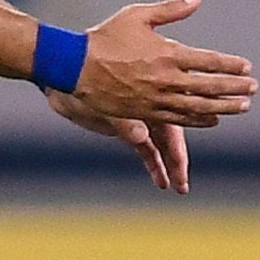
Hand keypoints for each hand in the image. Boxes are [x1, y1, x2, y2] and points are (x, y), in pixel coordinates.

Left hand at [46, 91, 192, 193]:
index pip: (178, 117)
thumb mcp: (104, 100)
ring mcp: (139, 116)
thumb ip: (124, 121)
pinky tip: (160, 180)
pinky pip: (146, 149)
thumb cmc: (84, 77)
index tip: (196, 152)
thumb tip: (141, 137)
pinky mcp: (126, 128)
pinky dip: (154, 164)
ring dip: (168, 164)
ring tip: (177, 186)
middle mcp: (149, 103)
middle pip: (171, 136)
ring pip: (161, 145)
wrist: (63, 73)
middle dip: (177, 160)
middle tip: (182, 183)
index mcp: (151, 90)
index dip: (186, 138)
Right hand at [71, 0, 257, 128]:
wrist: (75, 67)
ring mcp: (156, 99)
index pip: (208, 61)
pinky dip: (199, 120)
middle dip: (234, 88)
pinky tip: (214, 120)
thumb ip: (172, 9)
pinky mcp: (145, 112)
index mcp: (167, 53)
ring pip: (198, 106)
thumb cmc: (106, 37)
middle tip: (254, 89)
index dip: (230, 65)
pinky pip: (178, 119)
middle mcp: (165, 78)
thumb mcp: (139, 14)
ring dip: (223, 107)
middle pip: (209, 86)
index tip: (247, 66)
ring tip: (243, 107)